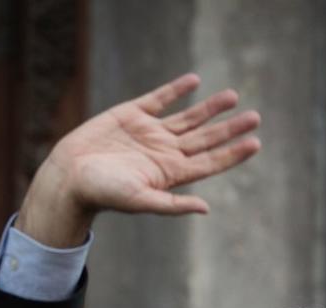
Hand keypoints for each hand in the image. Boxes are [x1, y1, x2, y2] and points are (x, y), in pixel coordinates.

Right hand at [16, 72, 261, 246]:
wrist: (69, 175)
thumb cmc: (103, 193)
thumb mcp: (140, 200)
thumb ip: (172, 204)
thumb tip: (205, 209)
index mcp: (170, 173)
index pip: (209, 162)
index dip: (232, 153)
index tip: (254, 143)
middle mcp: (165, 152)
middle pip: (205, 139)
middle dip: (229, 128)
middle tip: (255, 118)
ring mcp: (150, 132)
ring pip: (188, 118)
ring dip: (210, 108)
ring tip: (233, 96)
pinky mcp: (132, 115)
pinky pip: (159, 99)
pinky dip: (176, 90)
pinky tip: (194, 81)